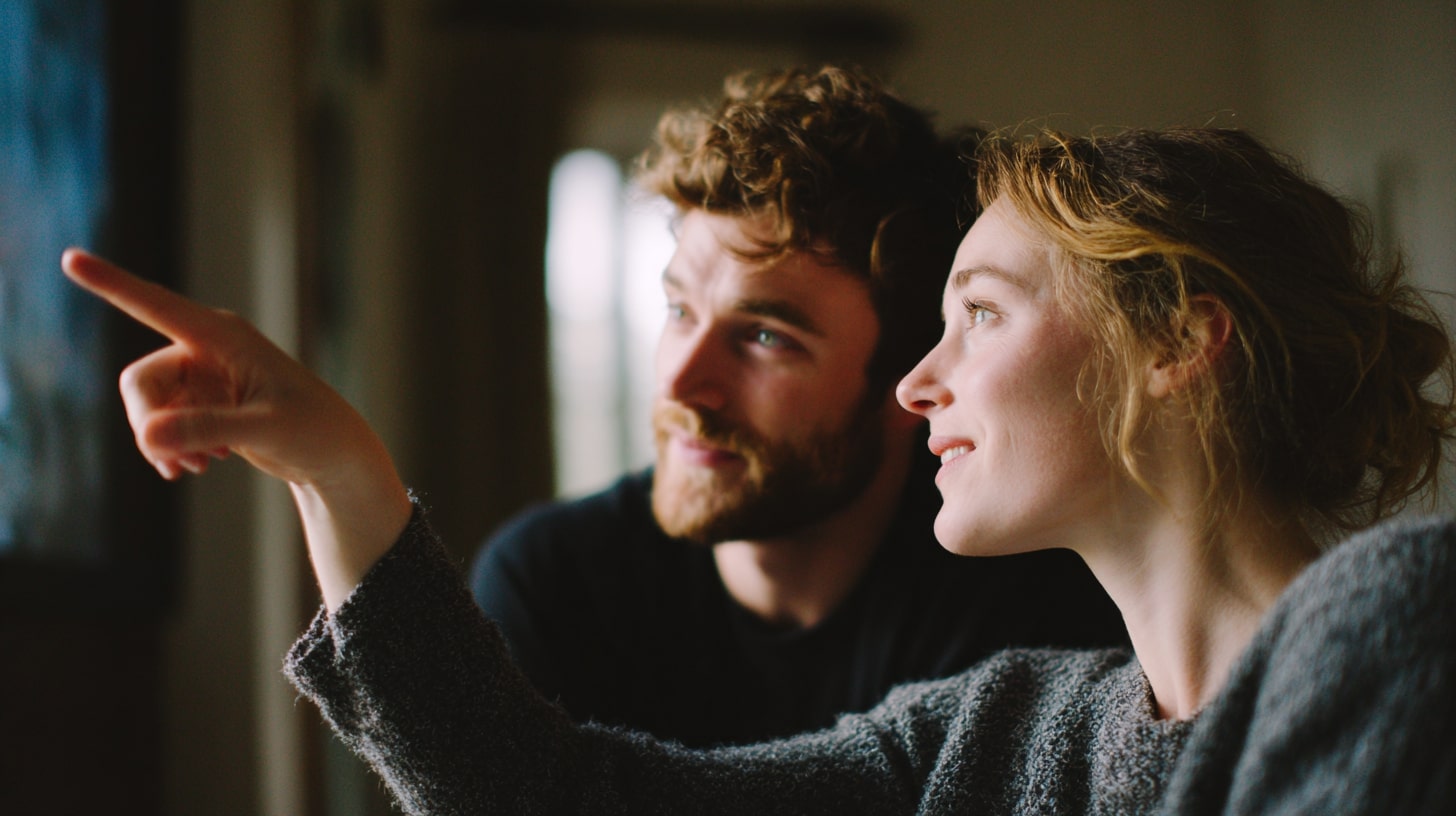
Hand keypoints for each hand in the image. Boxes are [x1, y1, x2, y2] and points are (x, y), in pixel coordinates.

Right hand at [63, 248, 411, 607]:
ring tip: (204, 464)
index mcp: (224, 335)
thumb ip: (210, 428)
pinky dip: (173, 448)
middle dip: (149, 425)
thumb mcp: (267, 429)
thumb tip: (150, 436)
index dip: (112, 283)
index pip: (157, 306)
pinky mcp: (200, 401)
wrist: (332, 454)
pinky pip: (159, 424)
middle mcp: (205, 347)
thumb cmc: (313, 431)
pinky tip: (206, 463)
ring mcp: (200, 375)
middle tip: (176, 464)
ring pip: (147, 407)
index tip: (71, 257)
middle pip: (139, 381)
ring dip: (163, 443)